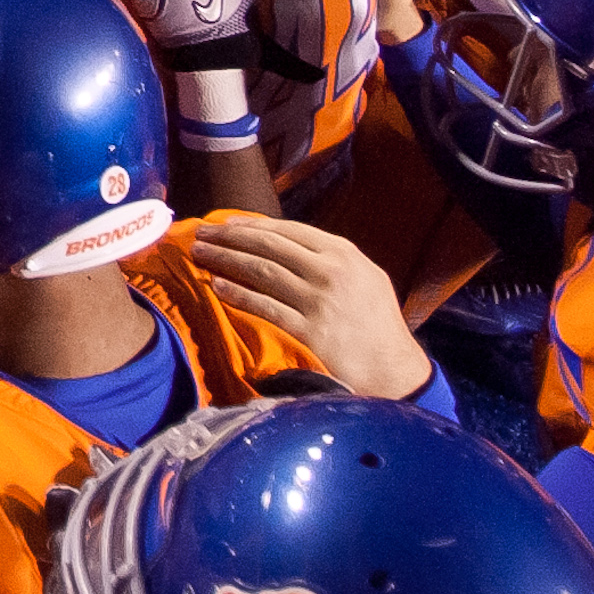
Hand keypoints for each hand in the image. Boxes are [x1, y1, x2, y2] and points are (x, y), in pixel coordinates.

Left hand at [192, 216, 431, 399]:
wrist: (394, 370)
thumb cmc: (377, 323)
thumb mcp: (365, 277)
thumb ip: (331, 258)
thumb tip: (287, 242)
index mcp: (344, 254)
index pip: (288, 231)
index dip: (252, 225)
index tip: (225, 223)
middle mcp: (331, 272)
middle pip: (268, 246)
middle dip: (229, 237)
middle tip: (201, 233)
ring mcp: (319, 301)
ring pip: (261, 271)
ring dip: (225, 260)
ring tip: (199, 254)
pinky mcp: (309, 331)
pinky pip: (264, 307)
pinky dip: (238, 294)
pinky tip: (217, 286)